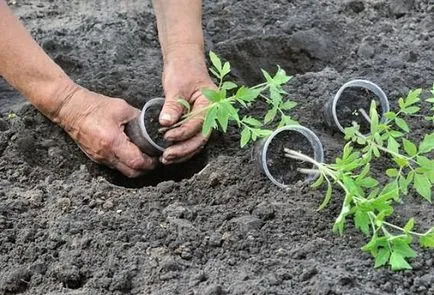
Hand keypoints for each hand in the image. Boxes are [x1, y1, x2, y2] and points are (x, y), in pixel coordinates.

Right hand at [55, 86, 156, 176]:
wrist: (69, 108)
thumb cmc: (93, 106)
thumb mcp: (121, 108)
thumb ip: (138, 118)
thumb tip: (152, 125)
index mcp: (113, 141)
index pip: (137, 162)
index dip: (150, 162)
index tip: (158, 156)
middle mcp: (105, 154)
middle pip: (131, 172)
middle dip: (146, 169)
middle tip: (154, 159)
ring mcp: (99, 158)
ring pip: (123, 171)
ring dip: (135, 167)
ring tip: (145, 156)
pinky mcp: (95, 157)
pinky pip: (114, 165)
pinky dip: (125, 163)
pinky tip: (130, 153)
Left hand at [159, 46, 215, 163]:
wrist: (184, 59)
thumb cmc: (183, 68)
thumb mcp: (176, 86)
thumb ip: (172, 106)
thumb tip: (166, 123)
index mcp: (211, 103)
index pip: (199, 123)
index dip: (183, 132)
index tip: (167, 136)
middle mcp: (210, 113)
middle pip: (200, 138)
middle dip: (184, 149)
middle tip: (166, 156)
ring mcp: (203, 118)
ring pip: (196, 141)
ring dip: (182, 152)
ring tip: (165, 158)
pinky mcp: (194, 121)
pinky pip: (190, 137)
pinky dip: (181, 146)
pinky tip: (168, 152)